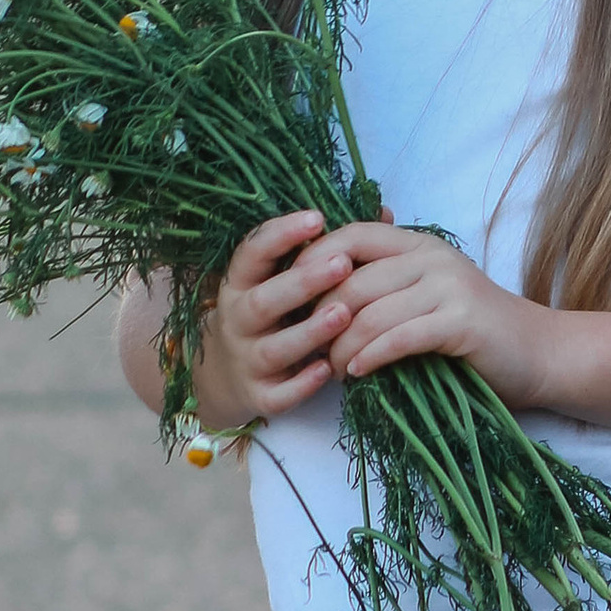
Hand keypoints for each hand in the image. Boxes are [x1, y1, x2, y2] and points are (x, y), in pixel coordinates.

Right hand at [198, 209, 362, 424]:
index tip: (317, 218)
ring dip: (307, 332)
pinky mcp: (257, 396)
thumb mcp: (280, 278)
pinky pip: (277, 394)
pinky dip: (300, 384)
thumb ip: (324, 249)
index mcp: (240, 284)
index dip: (280, 235)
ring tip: (343, 315)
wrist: (225, 377)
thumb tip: (385, 215)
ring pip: (272, 348)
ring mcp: (245, 360)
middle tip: (342, 263)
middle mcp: (236, 321)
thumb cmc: (271, 314)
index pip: (252, 253)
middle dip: (301, 283)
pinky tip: (326, 369)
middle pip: (263, 301)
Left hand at [316, 223, 554, 401]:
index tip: (294, 300)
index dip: (314, 262)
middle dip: (321, 317)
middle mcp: (431, 257)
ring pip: (371, 311)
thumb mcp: (425, 296)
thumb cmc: (473, 333)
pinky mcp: (461, 322)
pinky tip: (358, 373)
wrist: (537, 354)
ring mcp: (448, 287)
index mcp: (417, 245)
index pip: (350, 235)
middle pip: (352, 278)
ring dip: (342, 345)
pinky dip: (372, 356)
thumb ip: (385, 286)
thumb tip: (321, 292)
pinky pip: (400, 337)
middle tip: (310, 348)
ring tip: (332, 368)